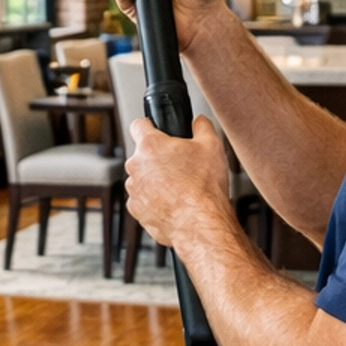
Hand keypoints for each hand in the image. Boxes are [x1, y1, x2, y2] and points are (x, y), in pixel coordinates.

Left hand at [125, 111, 229, 248]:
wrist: (201, 224)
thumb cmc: (204, 187)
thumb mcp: (212, 145)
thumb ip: (201, 125)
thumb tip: (198, 121)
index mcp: (150, 146)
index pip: (138, 125)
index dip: (149, 126)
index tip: (156, 131)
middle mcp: (136, 166)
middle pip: (142, 155)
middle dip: (158, 159)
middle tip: (180, 166)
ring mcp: (134, 190)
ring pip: (142, 179)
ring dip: (155, 181)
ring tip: (179, 188)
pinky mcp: (137, 211)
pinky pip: (143, 200)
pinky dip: (155, 201)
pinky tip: (174, 204)